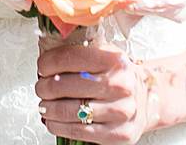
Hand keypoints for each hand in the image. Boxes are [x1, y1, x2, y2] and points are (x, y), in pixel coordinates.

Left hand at [36, 36, 163, 143]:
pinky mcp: (119, 134)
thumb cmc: (117, 77)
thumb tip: (45, 50)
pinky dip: (59, 126)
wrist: (145, 101)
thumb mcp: (105, 55)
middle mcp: (121, 85)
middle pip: (66, 85)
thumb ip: (80, 50)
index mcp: (115, 60)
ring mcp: (121, 111)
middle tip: (41, 88)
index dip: (48, 63)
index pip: (70, 58)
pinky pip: (79, 131)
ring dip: (49, 108)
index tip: (42, 67)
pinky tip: (53, 121)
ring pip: (70, 110)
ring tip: (44, 105)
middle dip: (45, 87)